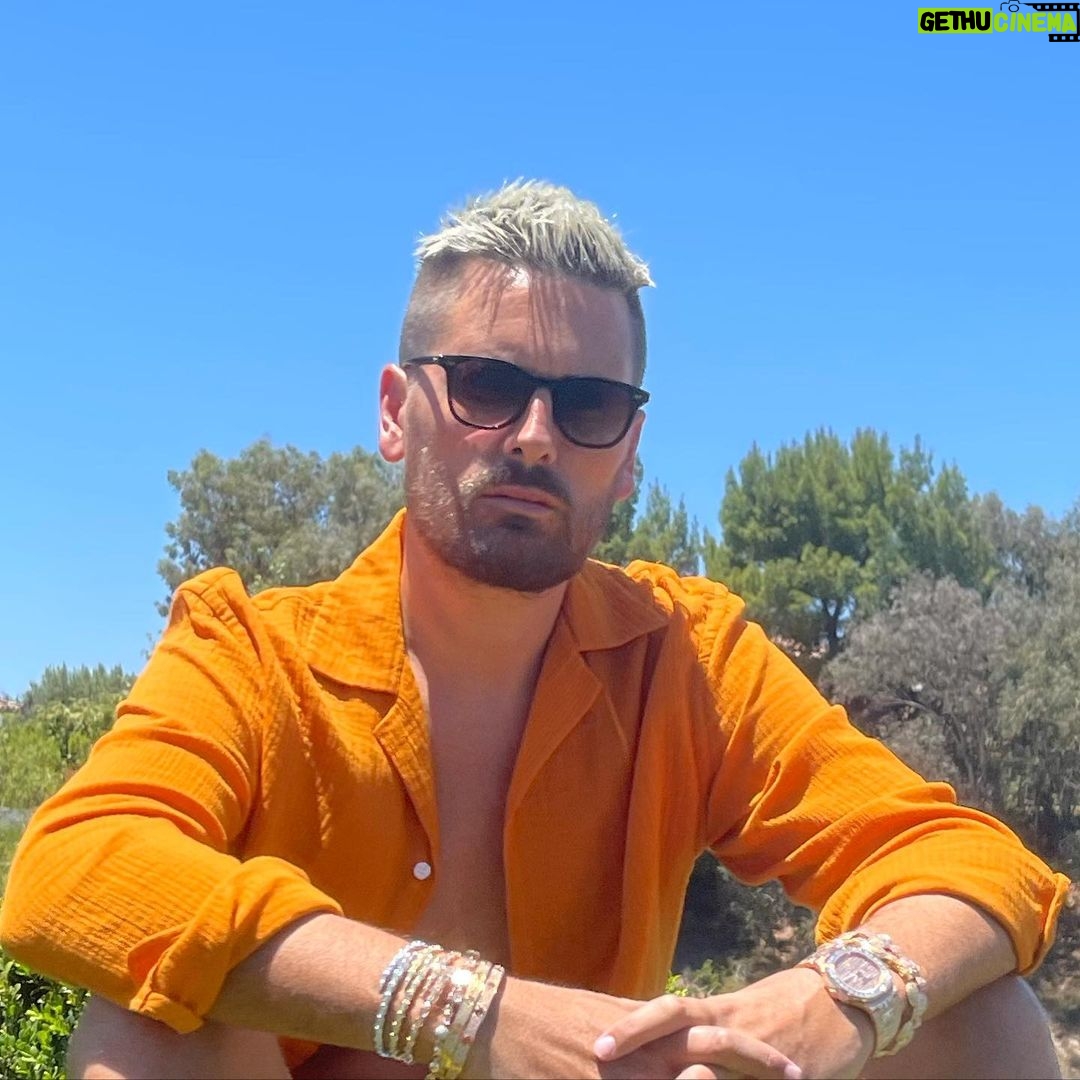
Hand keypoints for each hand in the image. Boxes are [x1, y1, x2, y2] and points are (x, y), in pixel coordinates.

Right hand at [467, 975, 805, 1078]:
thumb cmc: (551, 1016)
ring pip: (689, 1079)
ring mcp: (623, 1068)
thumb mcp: (609, 1019)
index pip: (716, 1038)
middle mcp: (644, 1046)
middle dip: (760, 1066)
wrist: (498, 1017)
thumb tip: (672, 1032)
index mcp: (650, 1026)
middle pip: (716, 1052)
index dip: (756, 1055)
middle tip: (797, 1077)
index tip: (786, 1068)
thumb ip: (645, 1029)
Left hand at [593, 967, 875, 1079]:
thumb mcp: (735, 1013)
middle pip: (678, 1032)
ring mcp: (757, 1051)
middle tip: (600, 1051)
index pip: (666, 1013)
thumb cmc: (780, 1009)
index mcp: (716, 1012)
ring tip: (651, 1077)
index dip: (632, 1025)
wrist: (843, 1002)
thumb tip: (645, 1031)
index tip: (598, 1040)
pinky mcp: (786, 1073)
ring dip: (683, 1073)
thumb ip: (697, 1028)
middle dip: (641, 1042)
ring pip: (711, 1061)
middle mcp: (731, 1028)